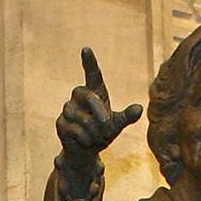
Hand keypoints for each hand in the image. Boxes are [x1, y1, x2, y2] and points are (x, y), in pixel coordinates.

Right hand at [55, 48, 141, 183]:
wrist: (86, 151)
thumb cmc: (102, 133)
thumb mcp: (116, 125)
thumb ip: (127, 117)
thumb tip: (139, 108)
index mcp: (94, 92)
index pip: (92, 74)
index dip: (89, 62)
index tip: (86, 49)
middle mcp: (79, 96)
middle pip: (90, 98)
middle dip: (102, 117)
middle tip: (108, 133)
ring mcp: (68, 108)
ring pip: (84, 119)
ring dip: (95, 133)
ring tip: (96, 138)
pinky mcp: (61, 123)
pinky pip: (76, 130)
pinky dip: (86, 139)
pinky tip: (86, 142)